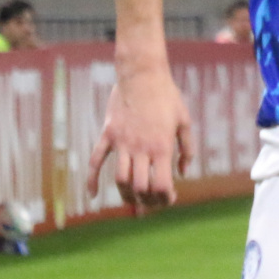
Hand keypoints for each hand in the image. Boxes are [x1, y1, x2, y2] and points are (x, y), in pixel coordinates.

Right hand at [87, 65, 194, 208]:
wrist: (142, 75)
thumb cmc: (167, 97)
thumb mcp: (184, 121)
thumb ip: (187, 149)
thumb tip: (183, 172)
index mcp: (161, 147)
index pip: (161, 185)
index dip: (164, 199)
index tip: (167, 199)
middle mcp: (140, 148)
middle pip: (139, 187)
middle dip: (146, 201)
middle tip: (151, 203)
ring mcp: (121, 142)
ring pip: (119, 179)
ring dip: (125, 195)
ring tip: (133, 200)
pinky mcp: (107, 134)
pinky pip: (96, 161)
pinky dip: (92, 179)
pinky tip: (92, 194)